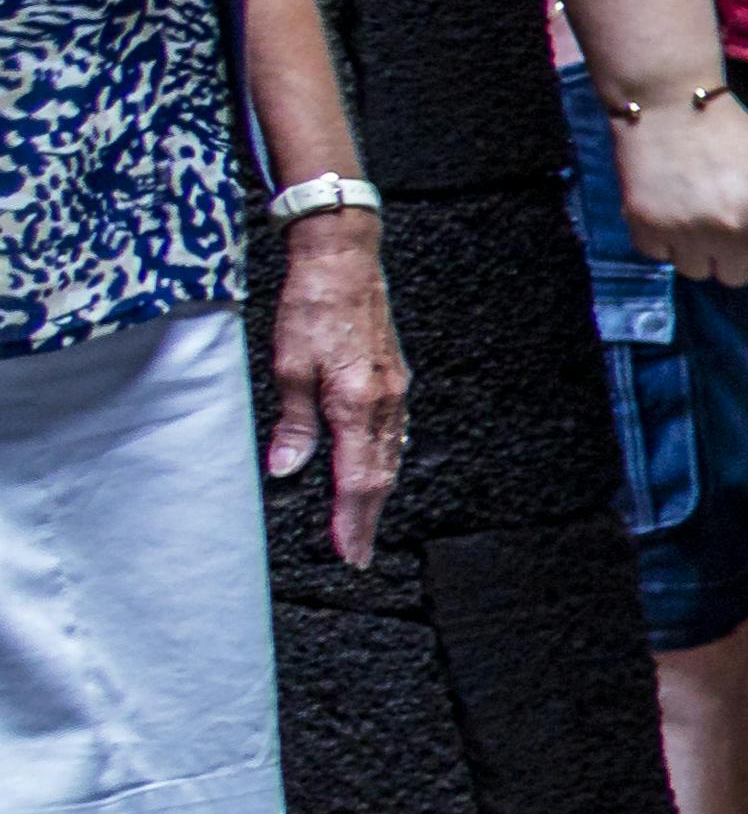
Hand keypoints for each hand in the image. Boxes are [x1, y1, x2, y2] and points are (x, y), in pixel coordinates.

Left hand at [261, 219, 399, 568]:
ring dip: (376, 494)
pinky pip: (393, 433)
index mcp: (357, 403)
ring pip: (390, 457)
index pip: (357, 479)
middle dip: (368, 519)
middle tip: (358, 554)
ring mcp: (394, 391)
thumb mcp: (288, 365)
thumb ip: (293, 421)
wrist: (344, 259)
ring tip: (363, 522)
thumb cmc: (312, 306)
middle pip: (380, 476)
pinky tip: (377, 468)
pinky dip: (383, 461)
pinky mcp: (394, 379)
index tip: (349, 552)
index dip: (353, 521)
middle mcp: (384, 403)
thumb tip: (287, 468)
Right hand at [612, 85, 747, 286]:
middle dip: (733, 254)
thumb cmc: (735, 134)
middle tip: (721, 217)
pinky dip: (662, 240)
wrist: (670, 106)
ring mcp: (685, 231)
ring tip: (693, 212)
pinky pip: (660, 257)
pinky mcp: (645, 227)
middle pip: (736, 276)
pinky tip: (668, 207)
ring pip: (697, 271)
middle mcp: (729, 230)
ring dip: (697, 251)